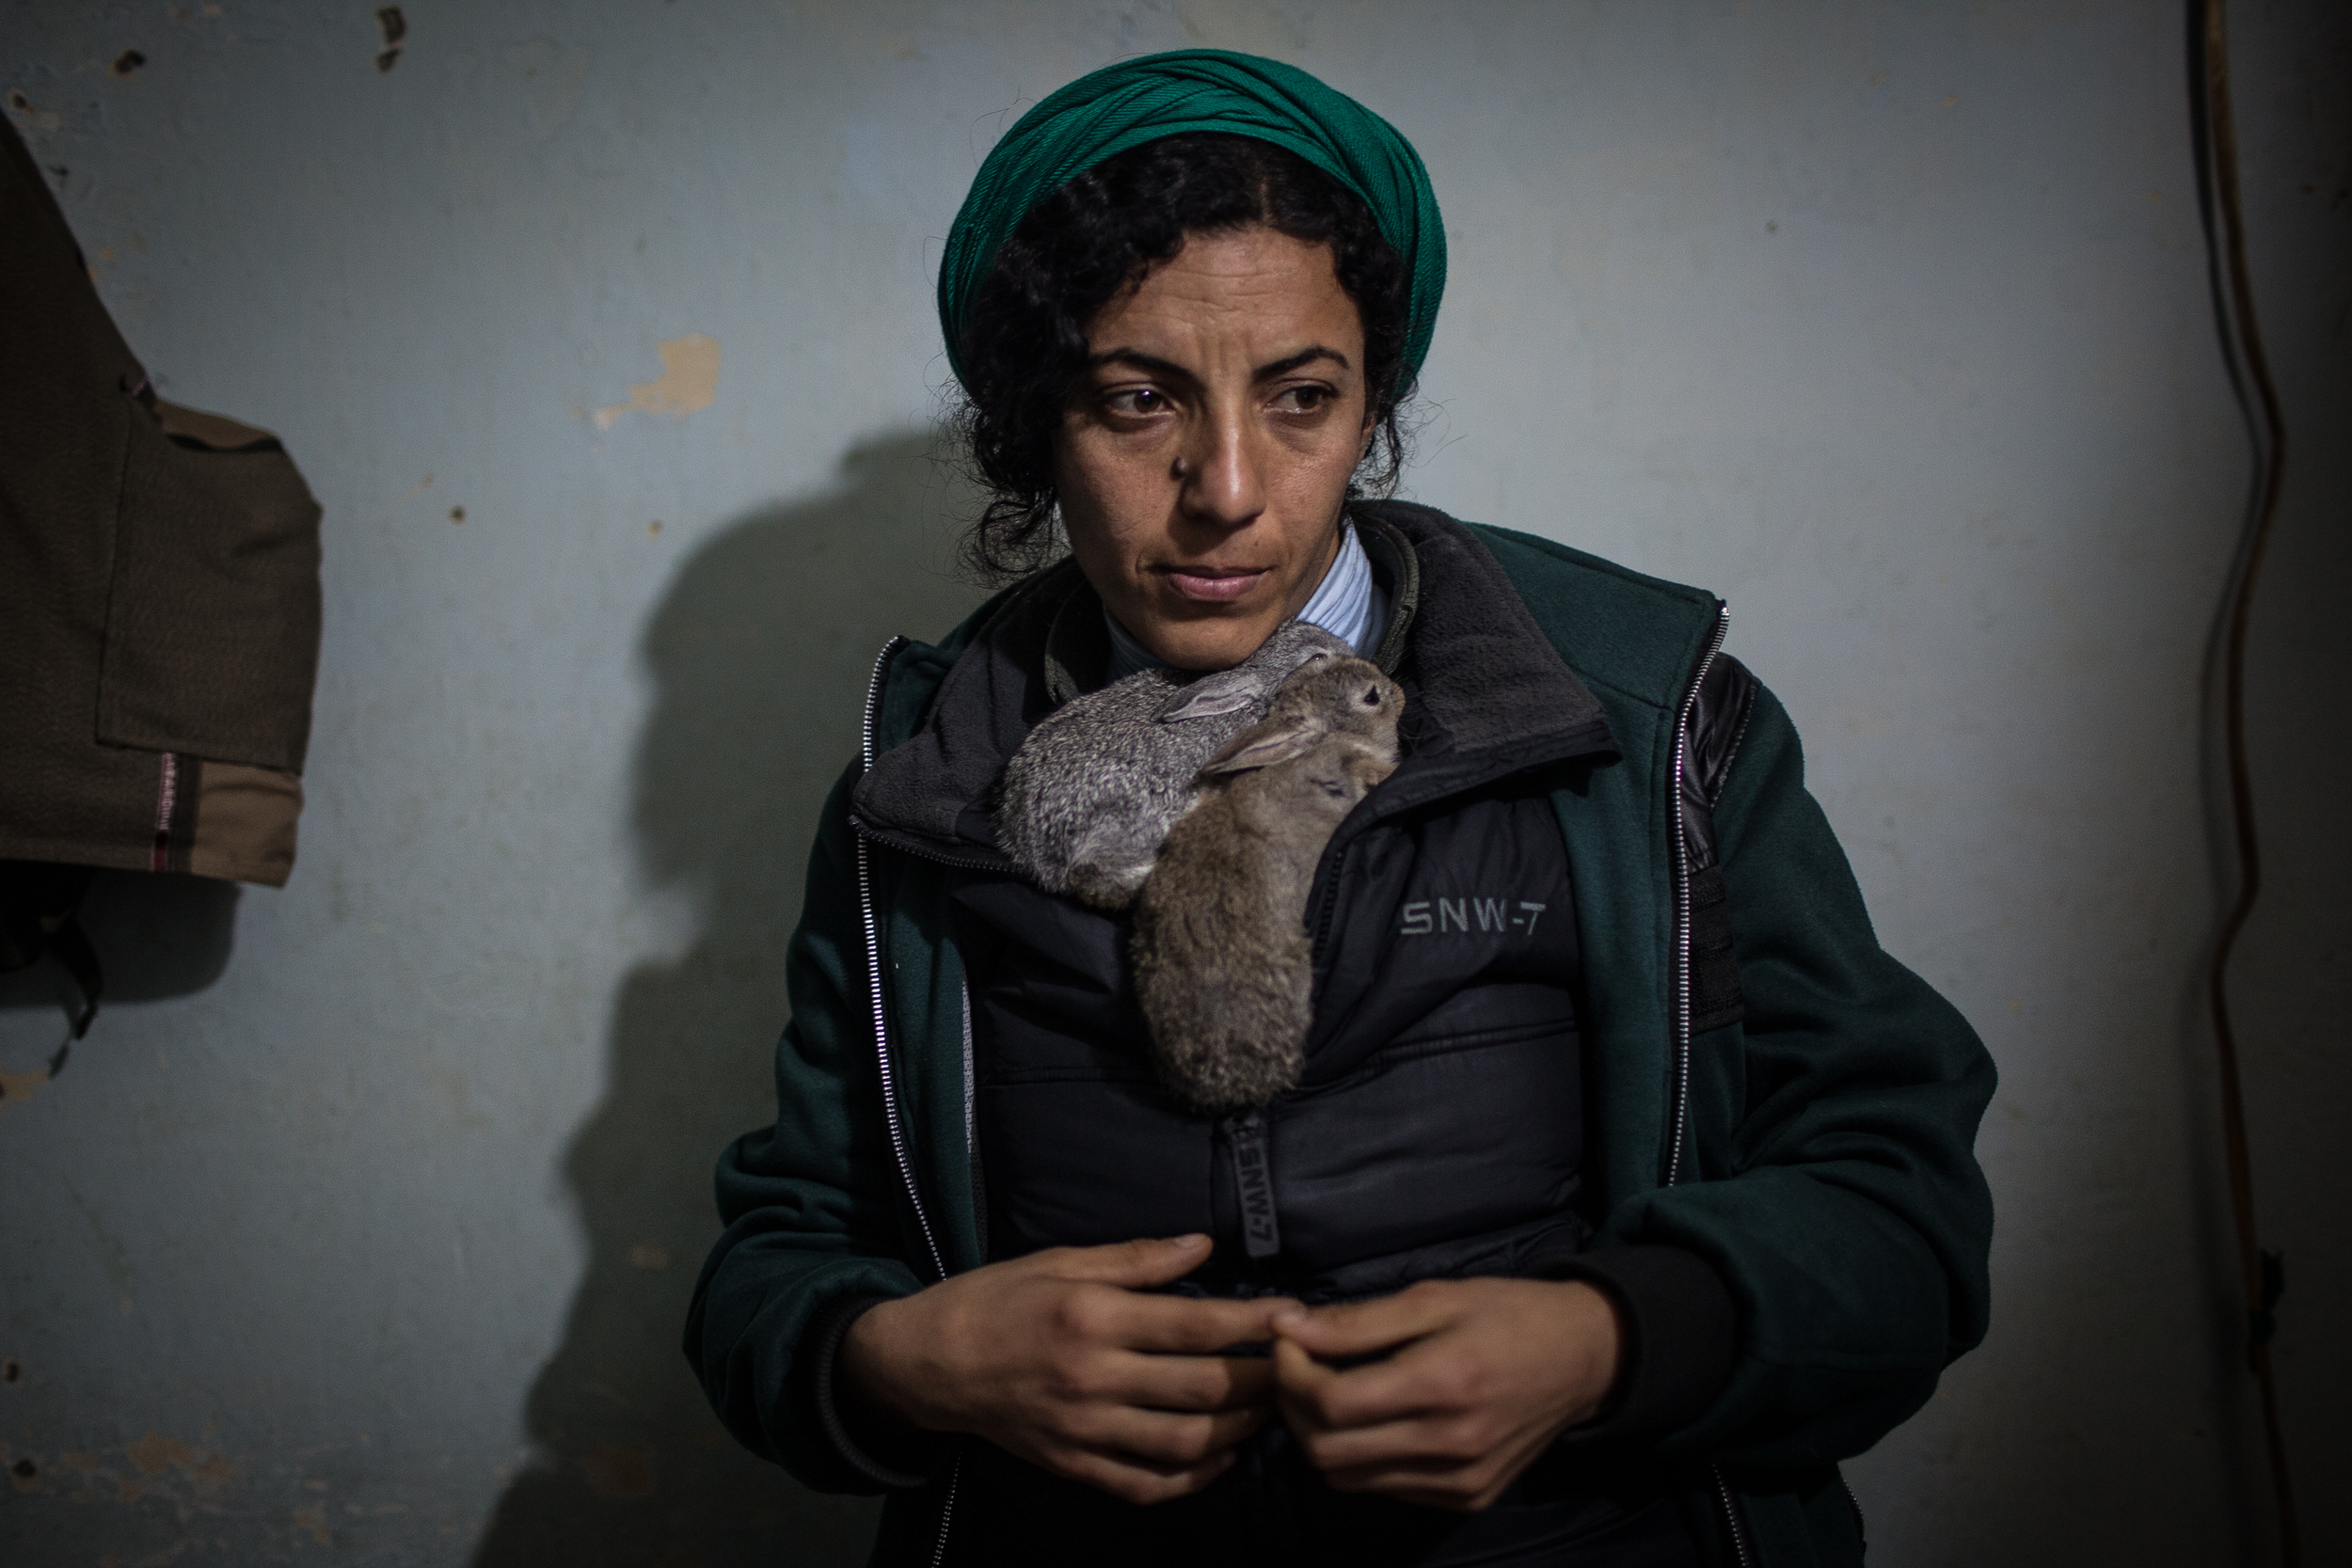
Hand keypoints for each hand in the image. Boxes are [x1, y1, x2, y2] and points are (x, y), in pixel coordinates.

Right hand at [839, 1235, 1295, 1503]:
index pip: (1195, 1324)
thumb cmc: (996, 1299)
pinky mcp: (1073, 1464)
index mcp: (1093, 1317)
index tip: (1294, 1316)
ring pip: (1185, 1443)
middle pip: (1202, 1388)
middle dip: (1262, 1380)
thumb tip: (1202, 1246)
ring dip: (1239, 1430)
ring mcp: (1084, 1428)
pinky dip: (1193, 1479)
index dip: (1254, 1321)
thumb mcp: (1061, 1261)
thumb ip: (1135, 1259)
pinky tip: (1221, 1457)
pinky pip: (1146, 1484)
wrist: (927, 1363)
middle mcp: (1093, 1377)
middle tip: (1296, 1366)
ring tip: (1267, 1409)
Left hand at [1269, 1277, 1624, 1510]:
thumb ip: (1357, 1321)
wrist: (1583, 1359)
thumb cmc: (1508, 1315)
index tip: (1290, 1341)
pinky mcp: (1468, 1497)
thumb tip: (1287, 1328)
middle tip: (1302, 1365)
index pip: (1331, 1403)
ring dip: (1323, 1436)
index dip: (1291, 1373)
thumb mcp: (1435, 1298)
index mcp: (1443, 1383)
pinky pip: (1385, 1488)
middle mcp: (1451, 1444)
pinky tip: (1375, 1418)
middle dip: (1295, 1406)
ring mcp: (1460, 1480)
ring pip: (1348, 1477)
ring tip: (1334, 1390)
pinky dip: (1363, 1456)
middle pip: (1327, 1450)